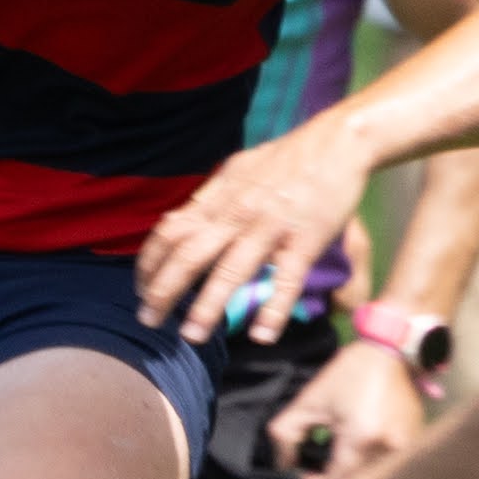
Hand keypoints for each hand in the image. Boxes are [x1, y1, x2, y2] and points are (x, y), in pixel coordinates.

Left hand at [137, 121, 371, 337]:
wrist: (337, 142)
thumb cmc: (287, 158)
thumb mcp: (239, 170)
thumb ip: (211, 198)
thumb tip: (179, 219)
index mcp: (221, 198)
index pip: (171, 232)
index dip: (151, 262)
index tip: (142, 287)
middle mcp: (238, 213)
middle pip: (190, 254)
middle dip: (164, 290)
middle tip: (148, 320)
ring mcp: (271, 227)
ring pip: (231, 270)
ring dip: (207, 306)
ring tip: (191, 336)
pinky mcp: (304, 239)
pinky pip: (287, 280)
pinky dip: (274, 310)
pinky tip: (262, 336)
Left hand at [269, 338, 426, 478]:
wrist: (390, 352)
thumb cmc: (347, 374)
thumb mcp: (308, 400)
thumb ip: (285, 435)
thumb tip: (284, 465)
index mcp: (361, 439)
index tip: (307, 468)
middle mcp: (389, 449)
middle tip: (321, 464)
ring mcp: (408, 448)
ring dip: (354, 475)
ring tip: (342, 454)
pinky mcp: (416, 444)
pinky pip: (390, 468)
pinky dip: (373, 465)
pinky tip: (363, 447)